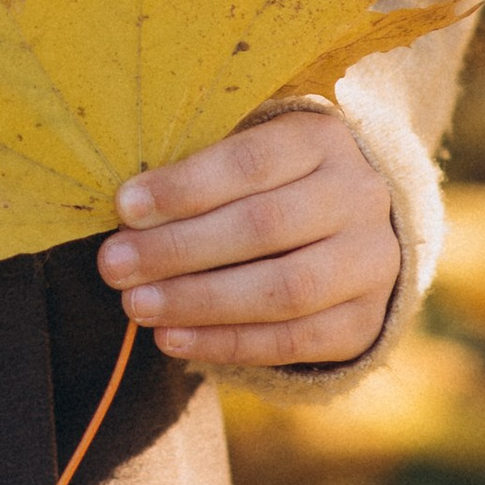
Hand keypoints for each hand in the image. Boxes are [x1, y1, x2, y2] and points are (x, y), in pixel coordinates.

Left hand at [98, 111, 397, 370]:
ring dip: (199, 301)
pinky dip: (227, 343)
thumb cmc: (272, 185)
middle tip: (114, 265)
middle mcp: (358, 196)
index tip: (124, 208)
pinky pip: (294, 342)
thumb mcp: (247, 156)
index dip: (184, 187)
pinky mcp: (365, 320)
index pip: (251, 163)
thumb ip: (197, 176)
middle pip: (264, 227)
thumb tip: (126, 215)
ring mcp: (371, 262)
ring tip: (136, 306)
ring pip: (283, 290)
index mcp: (322, 140)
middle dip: (178, 249)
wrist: (353, 232)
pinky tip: (172, 338)